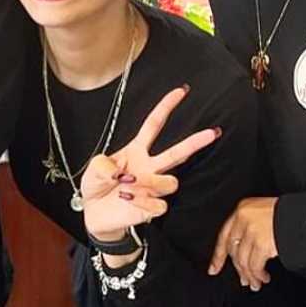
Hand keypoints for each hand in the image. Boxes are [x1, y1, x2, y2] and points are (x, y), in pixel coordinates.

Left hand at [80, 86, 220, 236]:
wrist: (95, 215)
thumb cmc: (97, 186)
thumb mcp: (94, 168)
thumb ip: (103, 165)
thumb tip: (120, 174)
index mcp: (136, 150)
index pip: (154, 125)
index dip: (166, 107)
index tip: (181, 91)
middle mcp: (149, 167)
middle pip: (177, 152)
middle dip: (195, 142)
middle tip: (212, 133)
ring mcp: (153, 187)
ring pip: (170, 182)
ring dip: (149, 184)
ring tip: (126, 187)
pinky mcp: (154, 207)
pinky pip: (160, 203)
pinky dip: (143, 202)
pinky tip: (129, 200)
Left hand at [209, 196, 277, 288]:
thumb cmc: (290, 214)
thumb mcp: (263, 212)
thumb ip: (250, 226)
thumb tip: (243, 250)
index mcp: (242, 209)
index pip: (224, 235)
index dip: (218, 255)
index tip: (213, 269)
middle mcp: (243, 219)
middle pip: (234, 251)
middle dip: (239, 269)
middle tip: (244, 280)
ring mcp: (252, 231)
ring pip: (243, 260)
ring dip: (250, 275)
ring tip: (256, 283)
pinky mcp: (262, 243)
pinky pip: (255, 265)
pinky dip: (258, 275)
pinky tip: (263, 278)